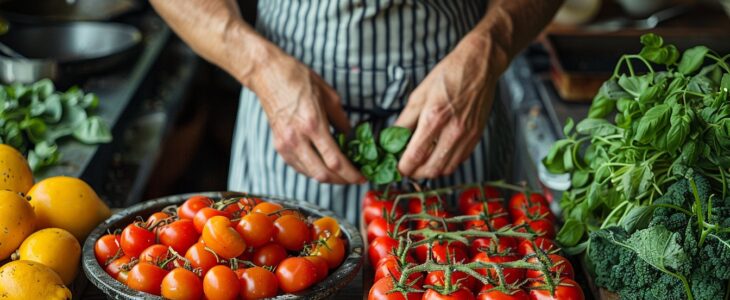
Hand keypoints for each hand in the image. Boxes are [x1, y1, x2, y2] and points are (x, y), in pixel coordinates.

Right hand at [248, 51, 363, 183]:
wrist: (268, 74)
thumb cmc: (298, 79)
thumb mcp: (329, 95)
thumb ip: (341, 119)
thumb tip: (350, 136)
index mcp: (313, 124)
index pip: (335, 161)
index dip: (351, 174)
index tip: (362, 177)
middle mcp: (297, 138)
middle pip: (322, 174)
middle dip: (342, 181)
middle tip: (354, 178)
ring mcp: (285, 144)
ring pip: (310, 174)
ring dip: (328, 177)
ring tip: (341, 173)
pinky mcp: (278, 146)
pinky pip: (299, 167)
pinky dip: (313, 170)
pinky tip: (323, 165)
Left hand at [395, 37, 500, 178]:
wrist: (479, 66)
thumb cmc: (449, 74)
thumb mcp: (419, 94)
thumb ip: (405, 119)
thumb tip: (392, 137)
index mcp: (435, 117)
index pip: (416, 155)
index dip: (403, 167)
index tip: (397, 167)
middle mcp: (453, 130)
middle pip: (432, 168)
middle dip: (415, 173)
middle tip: (407, 168)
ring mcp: (467, 135)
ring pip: (447, 169)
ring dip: (431, 172)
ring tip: (421, 164)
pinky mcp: (476, 137)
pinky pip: (459, 160)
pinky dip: (446, 164)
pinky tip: (437, 155)